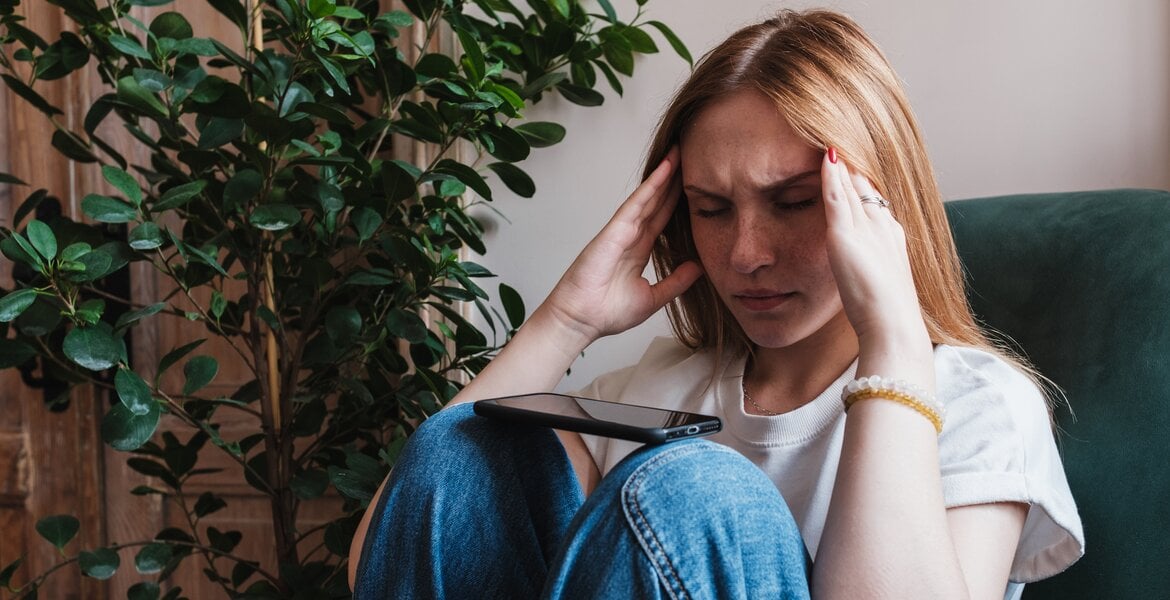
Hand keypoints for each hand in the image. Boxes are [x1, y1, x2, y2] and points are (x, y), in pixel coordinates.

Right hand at [537, 146, 702, 346]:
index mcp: (639, 250)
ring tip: (680, 152)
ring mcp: (621, 231)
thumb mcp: (653, 297)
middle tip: (691, 156)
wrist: (582, 321)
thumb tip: (699, 267)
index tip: (695, 183)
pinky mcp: (613, 231)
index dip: (678, 200)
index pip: (663, 219)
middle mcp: (631, 236)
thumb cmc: (607, 313)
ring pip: (648, 197)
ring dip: (664, 174)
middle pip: (657, 202)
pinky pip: (635, 204)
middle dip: (673, 180)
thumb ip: (676, 282)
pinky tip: (665, 170)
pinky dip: (650, 186)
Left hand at [819, 150, 929, 352]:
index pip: (872, 197)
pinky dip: (831, 174)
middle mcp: (882, 224)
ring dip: (841, 160)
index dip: (859, 177)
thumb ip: (865, 266)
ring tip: (830, 134)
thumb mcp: (875, 281)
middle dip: (851, 161)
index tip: (848, 157)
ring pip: (853, 183)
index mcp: (890, 234)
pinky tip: (824, 156)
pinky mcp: (847, 235)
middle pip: (865, 183)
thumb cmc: (883, 313)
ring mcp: (867, 227)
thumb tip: (857, 265)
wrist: (894, 324)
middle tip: (837, 133)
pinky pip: (838, 196)